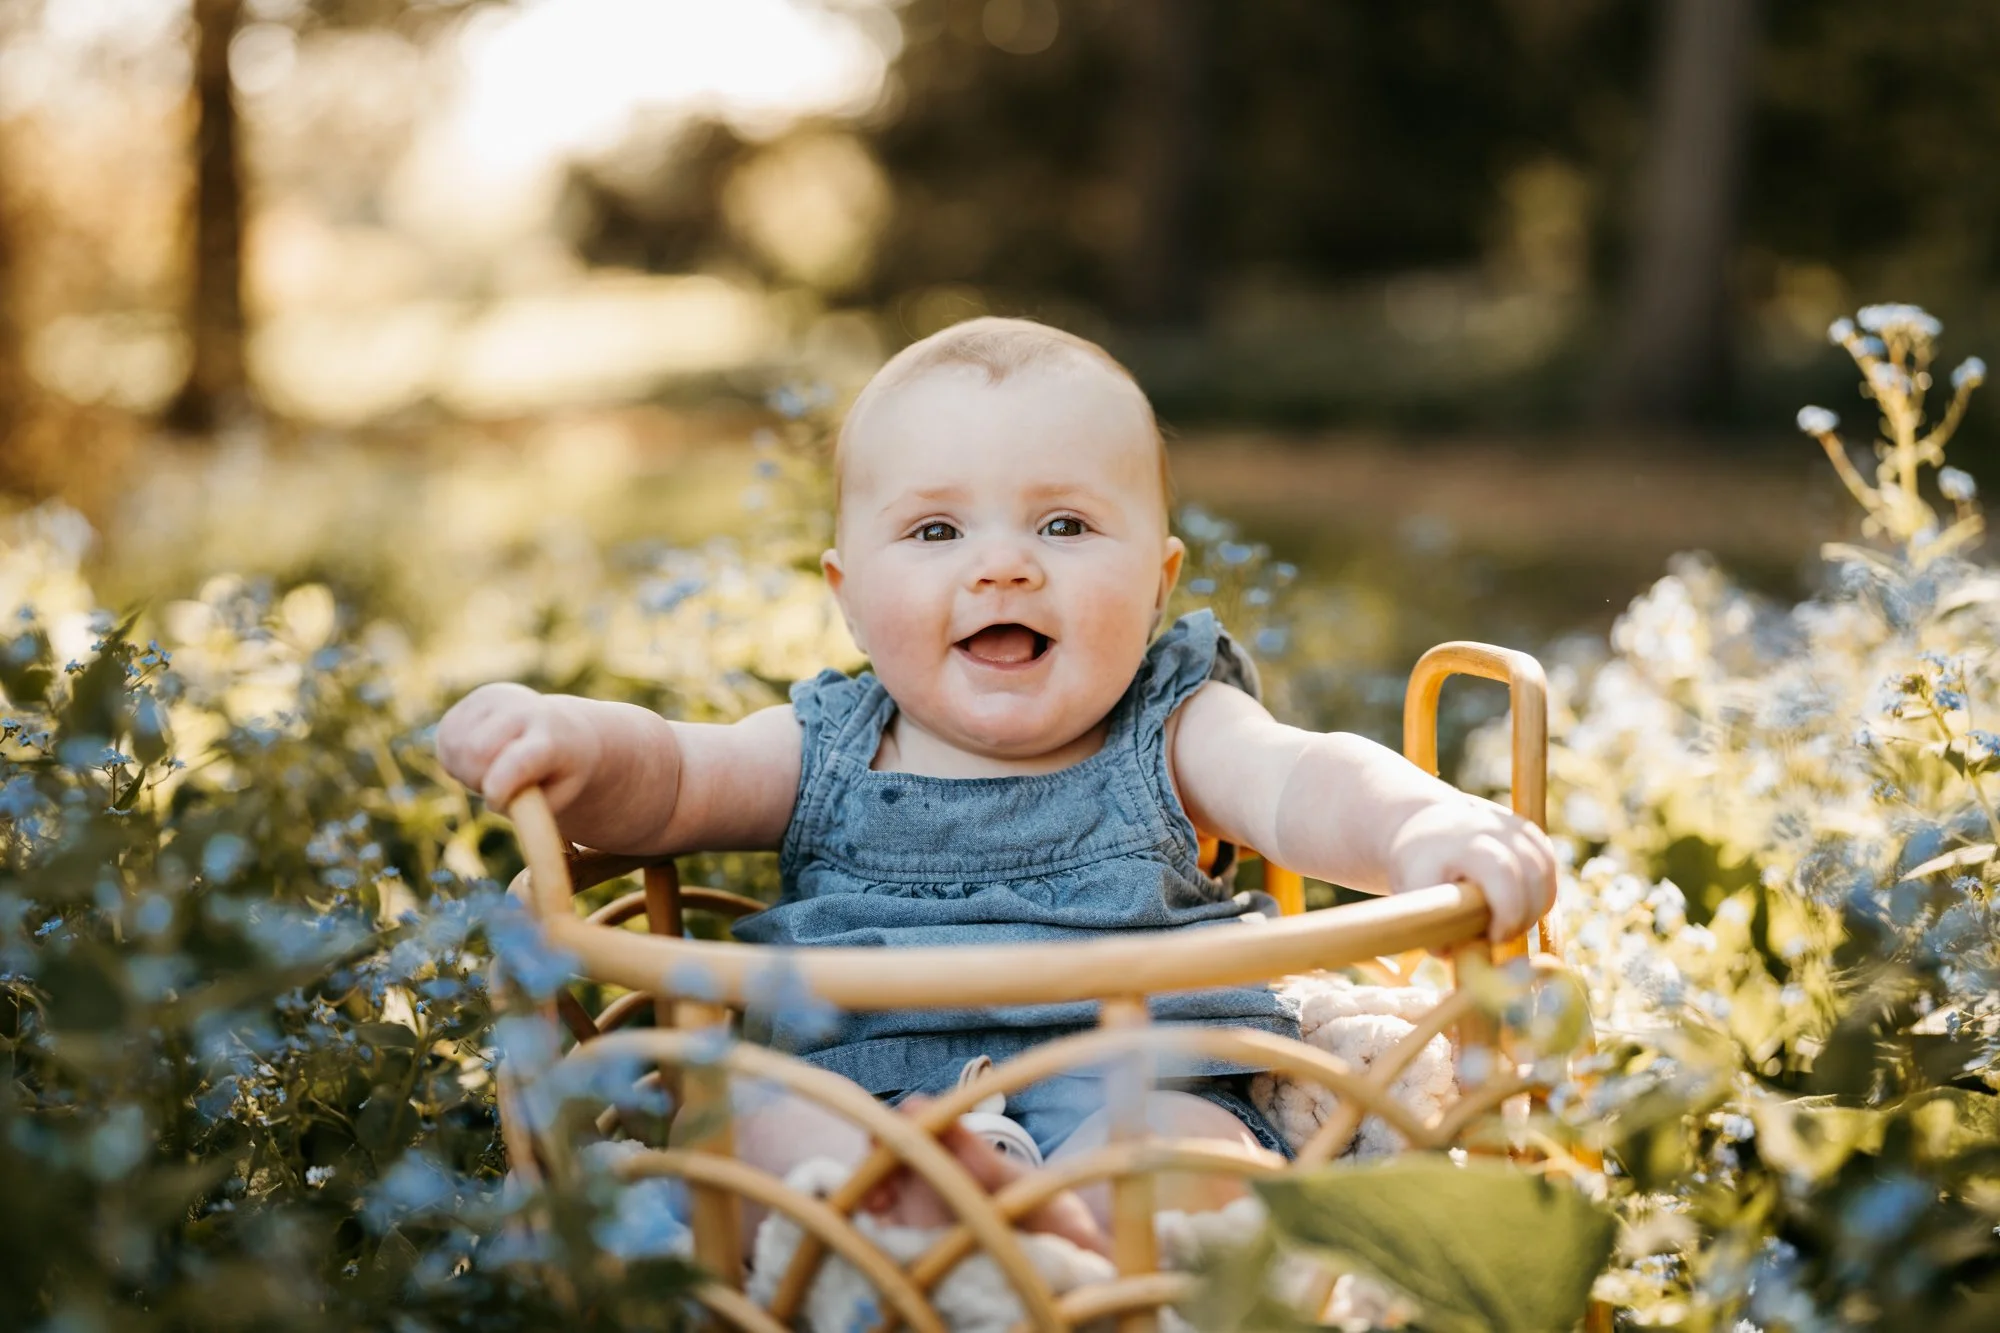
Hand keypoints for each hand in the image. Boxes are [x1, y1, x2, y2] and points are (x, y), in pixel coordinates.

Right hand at [434, 683, 603, 813]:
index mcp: (551, 736)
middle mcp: (523, 710)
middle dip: (477, 780)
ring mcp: (497, 700)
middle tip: (495, 789)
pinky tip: (478, 757)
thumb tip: (496, 801)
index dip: (500, 784)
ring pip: (456, 746)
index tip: (493, 802)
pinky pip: (446, 737)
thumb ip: (529, 807)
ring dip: (465, 772)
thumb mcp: (559, 794)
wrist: (563, 727)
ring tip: (491, 771)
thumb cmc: (559, 769)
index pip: (520, 759)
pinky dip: (455, 759)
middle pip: (477, 750)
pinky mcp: (473, 700)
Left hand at [1386, 796, 1555, 942]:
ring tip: (1504, 921)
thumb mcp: (1413, 888)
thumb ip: (1427, 920)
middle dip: (1523, 917)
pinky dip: (1540, 893)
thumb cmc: (1419, 864)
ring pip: (1546, 874)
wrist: (1425, 827)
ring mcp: (1518, 828)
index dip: (1508, 911)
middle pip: (1534, 877)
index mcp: (1467, 841)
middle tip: (1499, 937)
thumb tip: (1445, 951)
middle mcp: (1497, 827)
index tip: (1493, 937)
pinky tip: (1516, 905)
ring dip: (1534, 907)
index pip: (1504, 873)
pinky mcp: (1530, 834)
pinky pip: (1549, 869)